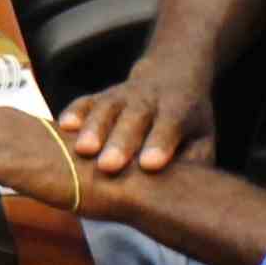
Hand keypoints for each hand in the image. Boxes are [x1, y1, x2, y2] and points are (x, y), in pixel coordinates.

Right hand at [60, 63, 217, 174]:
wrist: (171, 75)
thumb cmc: (187, 121)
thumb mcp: (202, 137)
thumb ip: (194, 161)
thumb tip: (181, 189)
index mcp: (179, 109)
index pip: (170, 124)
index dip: (160, 143)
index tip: (149, 165)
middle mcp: (149, 99)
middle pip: (134, 118)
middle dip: (120, 141)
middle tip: (108, 166)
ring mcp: (123, 94)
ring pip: (107, 108)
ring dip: (93, 128)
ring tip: (82, 150)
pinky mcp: (100, 95)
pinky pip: (85, 101)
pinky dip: (74, 112)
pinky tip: (63, 126)